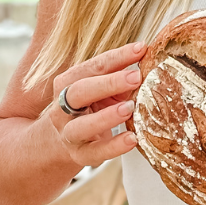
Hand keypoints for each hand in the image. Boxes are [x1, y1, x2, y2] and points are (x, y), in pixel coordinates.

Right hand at [48, 41, 145, 166]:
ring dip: (107, 116)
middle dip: (108, 83)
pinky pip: (96, 152)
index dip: (117, 57)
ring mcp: (69, 133)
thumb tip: (148, 61)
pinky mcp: (79, 155)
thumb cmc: (88, 108)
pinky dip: (114, 146)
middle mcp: (63, 107)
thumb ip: (119, 77)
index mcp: (67, 83)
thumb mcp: (100, 89)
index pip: (92, 67)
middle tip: (136, 77)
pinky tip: (132, 138)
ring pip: (82, 125)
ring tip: (130, 108)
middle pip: (79, 91)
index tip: (141, 49)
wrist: (58, 141)